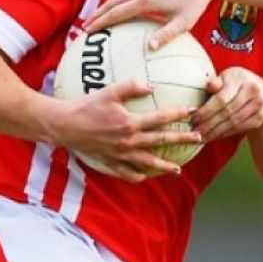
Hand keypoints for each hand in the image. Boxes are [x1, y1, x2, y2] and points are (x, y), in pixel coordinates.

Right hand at [50, 79, 201, 181]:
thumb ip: (132, 86)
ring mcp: (119, 154)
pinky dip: (137, 175)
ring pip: (147, 162)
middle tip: (199, 139)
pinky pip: (126, 172)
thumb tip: (152, 86)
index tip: (192, 112)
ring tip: (178, 170)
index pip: (160, 119)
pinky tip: (146, 176)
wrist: (63, 126)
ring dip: (164, 166)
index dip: (178, 114)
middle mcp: (128, 141)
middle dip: (182, 140)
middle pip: (160, 141)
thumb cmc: (87, 106)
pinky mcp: (109, 162)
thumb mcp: (109, 91)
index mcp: (130, 123)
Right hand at [84, 0, 215, 48]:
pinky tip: (117, 6)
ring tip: (97, 18)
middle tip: (85, 27)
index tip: (88, 31)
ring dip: (106, 5)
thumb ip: (165, 35)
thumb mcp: (183, 23)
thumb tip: (148, 48)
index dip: (101, 22)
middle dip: (97, 14)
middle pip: (112, 2)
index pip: (117, 13)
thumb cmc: (195, 4)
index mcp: (146, 1)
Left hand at [192, 67, 262, 141]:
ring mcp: (259, 104)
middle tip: (196, 131)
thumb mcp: (226, 77)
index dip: (206, 111)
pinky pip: (240, 128)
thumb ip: (217, 82)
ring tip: (202, 137)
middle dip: (209, 124)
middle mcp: (253, 90)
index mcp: (241, 78)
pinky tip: (215, 136)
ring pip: (233, 122)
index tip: (194, 118)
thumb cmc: (237, 82)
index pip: (222, 98)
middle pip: (227, 112)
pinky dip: (225, 133)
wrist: (261, 90)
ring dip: (216, 132)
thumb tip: (210, 85)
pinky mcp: (260, 117)